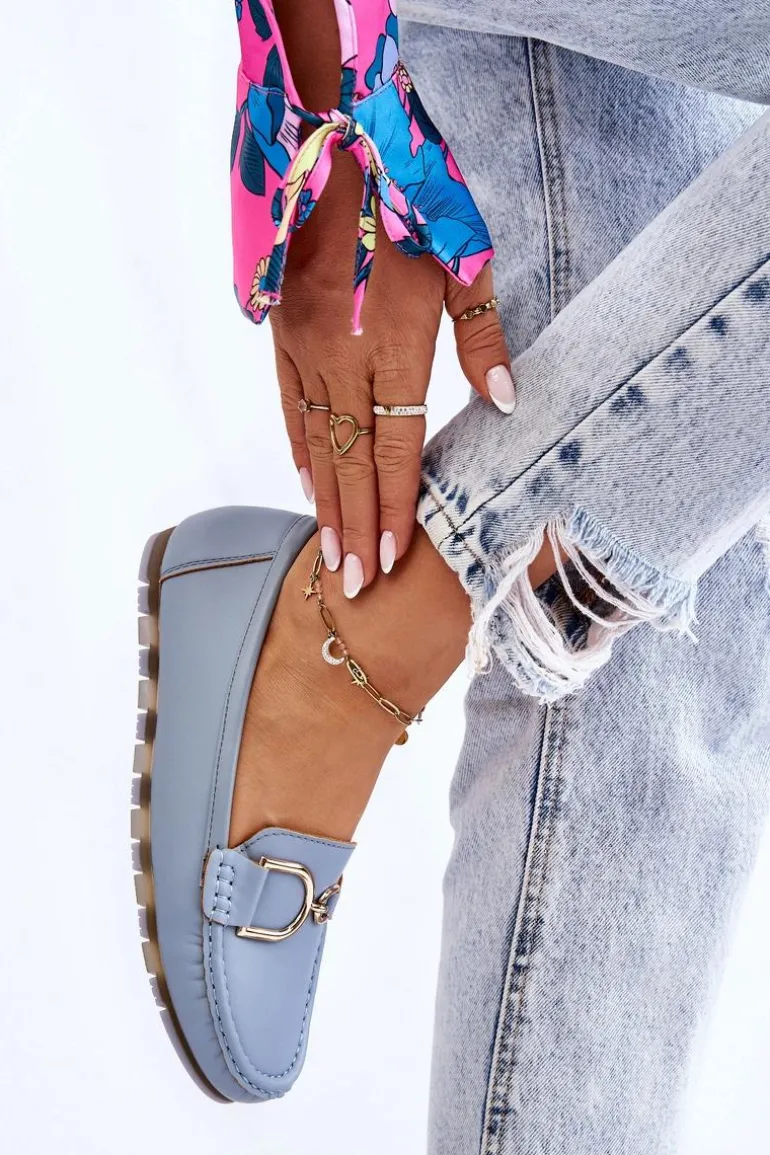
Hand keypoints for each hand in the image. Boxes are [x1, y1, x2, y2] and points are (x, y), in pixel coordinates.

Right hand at [272, 149, 512, 596]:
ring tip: (328, 554)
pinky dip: (299, 451)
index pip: (392, 447)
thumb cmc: (414, 206)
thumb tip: (506, 406)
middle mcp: (342, 356)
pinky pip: (289, 407)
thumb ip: (486, 341)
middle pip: (349, 461)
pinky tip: (306, 485)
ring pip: (314, 442)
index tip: (389, 559)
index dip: (391, 507)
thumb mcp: (466, 263)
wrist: (336, 150)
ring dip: (323, 503)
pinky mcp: (284, 335)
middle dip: (353, 527)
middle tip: (352, 586)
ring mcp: (306, 348)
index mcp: (394, 344)